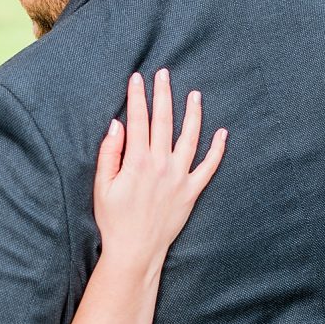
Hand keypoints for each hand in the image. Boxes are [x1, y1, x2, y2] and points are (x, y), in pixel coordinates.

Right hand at [93, 70, 226, 272]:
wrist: (135, 250)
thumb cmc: (114, 219)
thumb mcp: (102, 186)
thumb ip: (109, 153)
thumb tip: (117, 125)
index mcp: (137, 161)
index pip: (138, 120)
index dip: (137, 96)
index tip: (137, 78)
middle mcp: (161, 165)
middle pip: (163, 121)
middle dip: (163, 94)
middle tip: (164, 74)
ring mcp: (179, 177)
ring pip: (189, 137)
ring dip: (192, 114)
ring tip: (194, 94)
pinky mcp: (192, 191)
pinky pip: (209, 167)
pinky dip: (217, 150)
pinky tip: (222, 133)